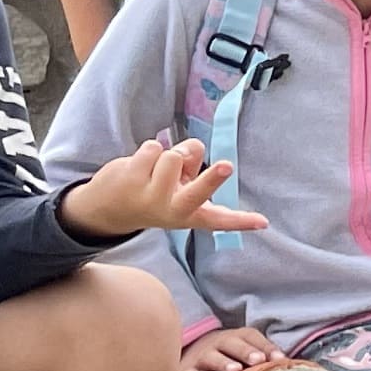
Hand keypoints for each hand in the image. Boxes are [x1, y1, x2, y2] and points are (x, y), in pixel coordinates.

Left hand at [61, 140, 268, 245]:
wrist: (108, 208)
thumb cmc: (156, 192)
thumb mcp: (181, 186)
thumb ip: (193, 166)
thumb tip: (191, 150)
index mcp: (191, 214)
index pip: (222, 220)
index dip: (243, 221)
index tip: (262, 223)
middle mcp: (174, 209)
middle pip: (197, 192)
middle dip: (213, 178)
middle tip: (227, 166)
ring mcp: (151, 197)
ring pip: (174, 156)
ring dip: (169, 154)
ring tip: (158, 167)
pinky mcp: (131, 180)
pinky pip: (153, 148)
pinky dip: (150, 150)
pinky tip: (140, 166)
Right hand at [177, 323, 277, 370]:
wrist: (191, 355)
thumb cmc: (229, 357)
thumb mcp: (247, 352)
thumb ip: (266, 355)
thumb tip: (287, 363)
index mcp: (236, 337)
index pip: (251, 337)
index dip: (266, 346)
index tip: (279, 358)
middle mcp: (218, 345)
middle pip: (231, 343)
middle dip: (245, 351)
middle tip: (258, 360)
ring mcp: (201, 358)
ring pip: (211, 358)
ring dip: (223, 363)